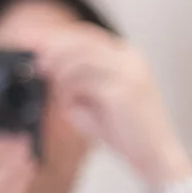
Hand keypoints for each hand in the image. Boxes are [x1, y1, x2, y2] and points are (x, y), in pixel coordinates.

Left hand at [25, 21, 191, 191]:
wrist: (156, 158)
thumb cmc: (127, 131)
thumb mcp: (98, 100)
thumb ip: (76, 83)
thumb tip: (45, 69)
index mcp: (128, 56)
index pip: (87, 35)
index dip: (59, 39)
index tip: (35, 45)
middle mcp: (130, 59)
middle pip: (82, 42)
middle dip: (54, 52)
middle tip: (36, 66)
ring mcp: (128, 73)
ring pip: (81, 61)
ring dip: (61, 76)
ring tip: (55, 94)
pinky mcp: (122, 92)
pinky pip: (84, 85)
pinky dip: (69, 94)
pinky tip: (67, 107)